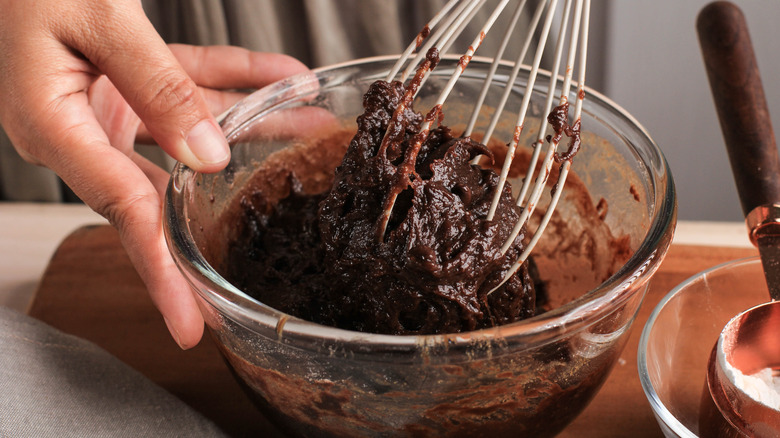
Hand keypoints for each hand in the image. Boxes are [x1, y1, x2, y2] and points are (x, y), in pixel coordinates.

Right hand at [0, 0, 308, 347]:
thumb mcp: (98, 18)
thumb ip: (156, 84)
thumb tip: (209, 154)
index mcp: (54, 127)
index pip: (124, 214)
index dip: (164, 274)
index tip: (192, 325)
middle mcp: (80, 126)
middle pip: (160, 193)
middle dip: (217, 220)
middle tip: (260, 263)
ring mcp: (106, 102)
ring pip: (192, 132)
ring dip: (254, 129)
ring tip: (311, 128)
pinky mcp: (128, 77)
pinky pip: (191, 85)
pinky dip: (238, 81)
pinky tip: (285, 75)